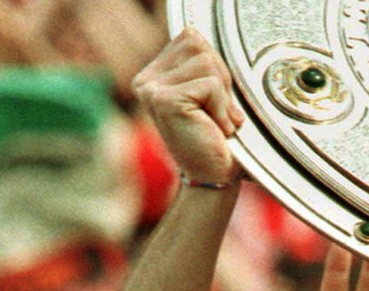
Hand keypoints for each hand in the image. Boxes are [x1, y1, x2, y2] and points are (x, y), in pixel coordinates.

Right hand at [133, 30, 243, 185]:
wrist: (211, 179)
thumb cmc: (214, 138)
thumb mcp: (207, 93)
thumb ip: (201, 63)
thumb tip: (198, 33)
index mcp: (152, 75)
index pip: (191, 38)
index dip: (214, 66)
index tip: (213, 99)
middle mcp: (146, 81)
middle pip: (198, 46)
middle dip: (220, 78)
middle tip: (217, 112)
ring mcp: (152, 90)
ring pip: (207, 62)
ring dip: (222, 95)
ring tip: (216, 121)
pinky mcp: (166, 100)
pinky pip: (211, 85)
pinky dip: (222, 108)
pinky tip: (215, 129)